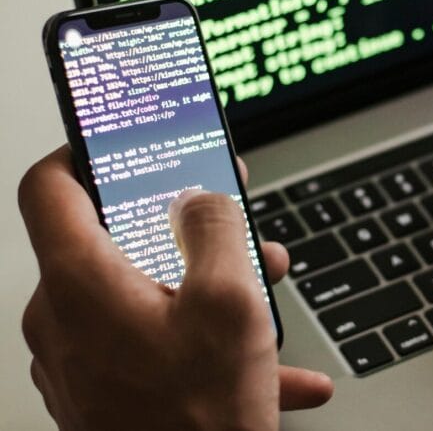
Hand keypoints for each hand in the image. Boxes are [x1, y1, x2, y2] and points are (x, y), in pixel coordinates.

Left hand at [19, 147, 332, 430]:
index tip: (117, 142)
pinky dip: (203, 341)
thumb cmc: (199, 417)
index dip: (83, 151)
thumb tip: (200, 197)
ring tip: (264, 296)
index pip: (48, 187)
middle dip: (182, 228)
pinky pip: (153, 344)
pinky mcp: (101, 391)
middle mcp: (64, 320)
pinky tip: (271, 365)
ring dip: (203, 286)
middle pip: (114, 242)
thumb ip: (215, 228)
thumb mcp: (231, 301)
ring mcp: (79, 361)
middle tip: (229, 220)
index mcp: (81, 284)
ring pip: (142, 295)